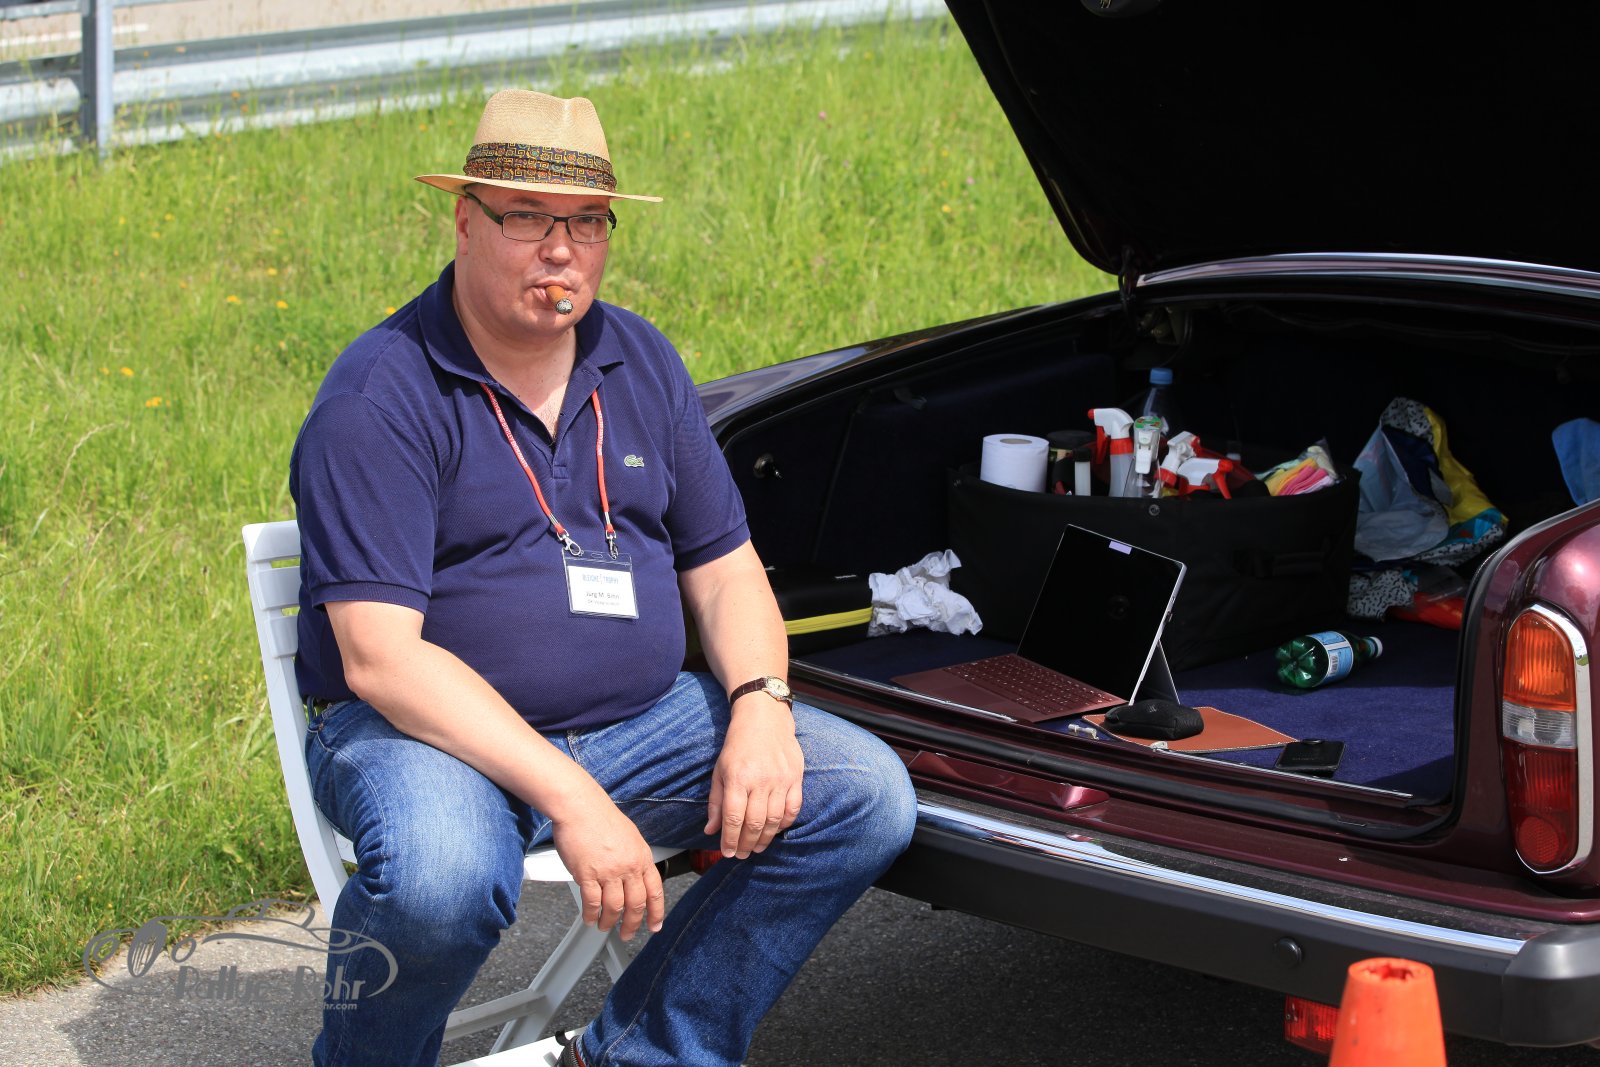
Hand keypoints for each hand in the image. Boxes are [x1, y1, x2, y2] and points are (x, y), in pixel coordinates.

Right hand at [549, 791, 665, 940]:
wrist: (580, 806)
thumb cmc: (600, 817)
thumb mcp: (630, 836)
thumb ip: (634, 858)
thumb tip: (635, 875)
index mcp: (642, 857)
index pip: (655, 891)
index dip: (656, 912)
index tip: (655, 925)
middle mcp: (628, 866)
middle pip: (636, 905)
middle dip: (632, 925)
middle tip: (627, 934)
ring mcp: (608, 872)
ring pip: (614, 908)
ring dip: (609, 922)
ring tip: (604, 926)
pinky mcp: (587, 874)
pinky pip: (592, 902)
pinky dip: (591, 914)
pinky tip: (590, 917)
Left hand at [705, 700, 804, 857]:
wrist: (764, 718)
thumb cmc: (738, 744)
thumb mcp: (720, 770)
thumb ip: (716, 802)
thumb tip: (711, 830)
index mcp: (738, 777)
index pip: (734, 818)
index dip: (730, 839)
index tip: (727, 852)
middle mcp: (760, 780)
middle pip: (755, 823)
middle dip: (746, 844)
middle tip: (741, 854)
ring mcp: (781, 779)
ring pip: (775, 820)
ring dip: (765, 839)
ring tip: (756, 847)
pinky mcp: (796, 777)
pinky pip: (793, 808)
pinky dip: (785, 824)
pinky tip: (776, 830)